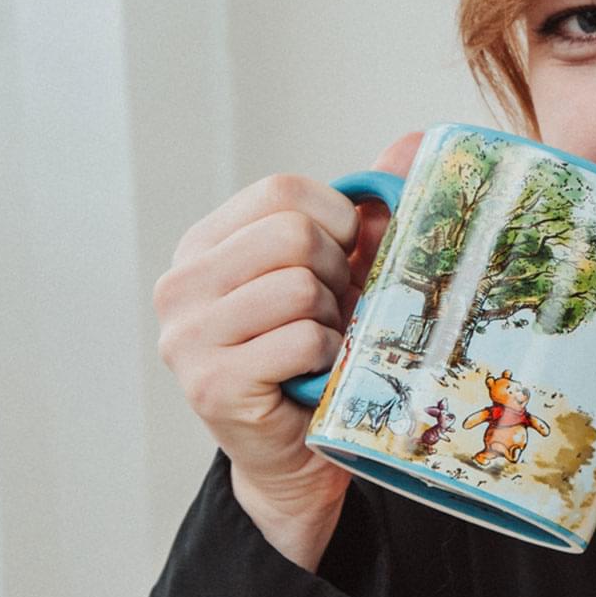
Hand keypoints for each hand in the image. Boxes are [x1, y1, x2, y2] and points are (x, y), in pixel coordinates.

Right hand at [153, 131, 423, 558]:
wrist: (296, 453)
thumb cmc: (316, 353)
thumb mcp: (337, 273)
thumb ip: (366, 210)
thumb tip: (415, 143)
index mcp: (204, 246)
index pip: (282, 191)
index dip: (337, 222)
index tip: (343, 261)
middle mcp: (180, 285)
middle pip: (292, 234)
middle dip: (336, 275)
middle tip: (332, 314)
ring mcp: (187, 337)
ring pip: (301, 287)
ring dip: (334, 321)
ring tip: (322, 345)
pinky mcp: (212, 384)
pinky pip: (303, 339)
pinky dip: (330, 356)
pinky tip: (316, 374)